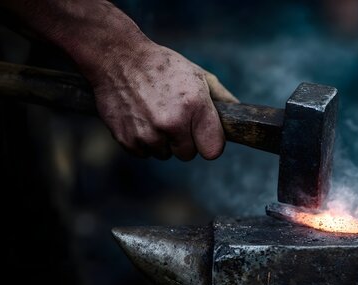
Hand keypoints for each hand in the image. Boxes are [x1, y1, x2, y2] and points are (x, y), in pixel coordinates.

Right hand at [91, 42, 236, 159]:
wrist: (117, 57)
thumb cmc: (162, 66)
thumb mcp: (198, 75)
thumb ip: (221, 97)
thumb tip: (240, 113)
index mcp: (195, 106)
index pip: (213, 150)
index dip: (208, 142)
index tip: (203, 135)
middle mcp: (172, 122)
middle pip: (188, 154)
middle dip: (183, 141)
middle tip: (174, 118)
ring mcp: (148, 133)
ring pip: (164, 154)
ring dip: (161, 141)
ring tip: (154, 114)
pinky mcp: (127, 139)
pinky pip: (142, 153)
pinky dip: (141, 141)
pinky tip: (139, 118)